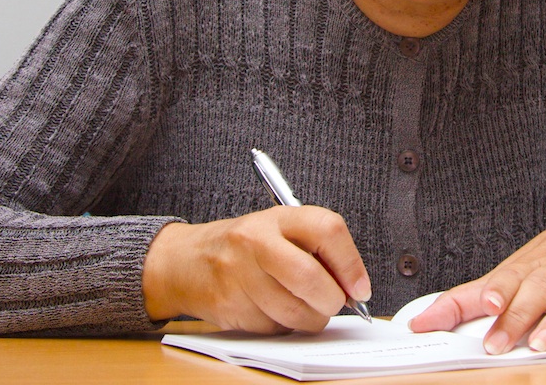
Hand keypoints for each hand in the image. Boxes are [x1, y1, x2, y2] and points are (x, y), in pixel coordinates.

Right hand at [141, 207, 371, 333]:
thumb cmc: (244, 246)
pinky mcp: (230, 306)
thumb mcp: (280, 230)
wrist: (186, 261)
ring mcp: (240, 275)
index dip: (351, 264)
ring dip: (311, 319)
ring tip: (305, 307)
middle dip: (332, 300)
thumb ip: (318, 250)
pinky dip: (284, 326)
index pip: (328, 230)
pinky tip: (274, 310)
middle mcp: (256, 241)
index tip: (360, 287)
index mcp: (278, 217)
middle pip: (311, 278)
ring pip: (295, 312)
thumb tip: (354, 286)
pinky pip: (274, 327)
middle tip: (335, 303)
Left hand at [408, 210, 545, 354]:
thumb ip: (463, 301)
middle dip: (519, 316)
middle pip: (537, 291)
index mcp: (526, 270)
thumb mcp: (506, 275)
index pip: (508, 279)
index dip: (498, 291)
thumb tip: (420, 324)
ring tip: (544, 345)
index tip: (488, 304)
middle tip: (501, 342)